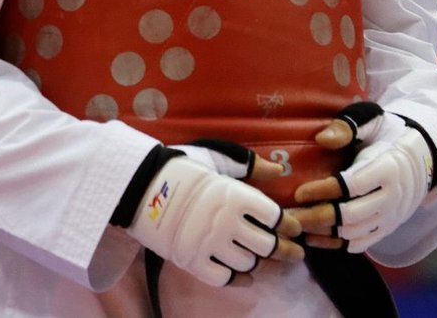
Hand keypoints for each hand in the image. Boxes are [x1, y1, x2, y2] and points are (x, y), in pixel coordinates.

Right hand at [126, 149, 303, 287]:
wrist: (143, 184)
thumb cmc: (184, 167)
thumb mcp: (219, 158)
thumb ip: (250, 165)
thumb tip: (279, 169)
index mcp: (236, 195)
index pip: (274, 216)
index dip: (287, 223)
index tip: (293, 229)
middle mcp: (225, 222)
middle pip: (266, 245)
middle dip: (282, 250)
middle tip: (292, 253)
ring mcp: (208, 243)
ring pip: (247, 263)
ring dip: (257, 261)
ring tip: (260, 257)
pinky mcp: (191, 260)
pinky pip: (223, 278)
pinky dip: (237, 279)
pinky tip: (245, 275)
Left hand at [288, 106, 434, 253]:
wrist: (419, 159)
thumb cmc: (387, 135)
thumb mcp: (371, 121)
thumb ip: (348, 127)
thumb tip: (321, 139)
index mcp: (388, 168)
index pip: (352, 186)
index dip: (324, 191)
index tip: (299, 192)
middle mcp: (392, 198)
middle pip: (351, 215)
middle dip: (317, 217)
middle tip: (290, 214)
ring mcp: (390, 216)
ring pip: (353, 233)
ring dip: (323, 233)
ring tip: (297, 225)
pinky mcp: (386, 228)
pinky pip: (360, 243)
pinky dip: (335, 244)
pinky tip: (313, 237)